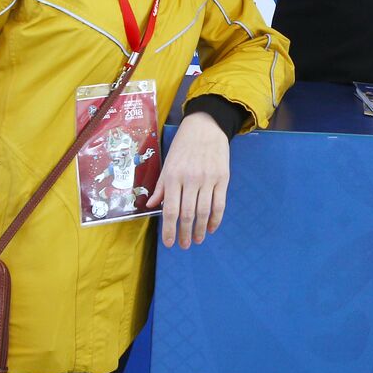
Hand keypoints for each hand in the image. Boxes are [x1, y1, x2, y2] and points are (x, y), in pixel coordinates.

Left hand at [147, 112, 228, 247]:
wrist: (206, 127)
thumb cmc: (183, 146)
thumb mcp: (167, 164)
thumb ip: (160, 187)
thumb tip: (150, 207)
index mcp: (173, 176)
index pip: (170, 209)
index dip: (168, 229)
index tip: (168, 243)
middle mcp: (190, 179)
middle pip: (187, 214)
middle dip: (184, 233)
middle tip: (184, 245)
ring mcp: (208, 179)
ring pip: (204, 212)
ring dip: (201, 230)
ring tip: (198, 239)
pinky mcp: (222, 179)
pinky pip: (220, 204)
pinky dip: (216, 219)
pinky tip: (212, 228)